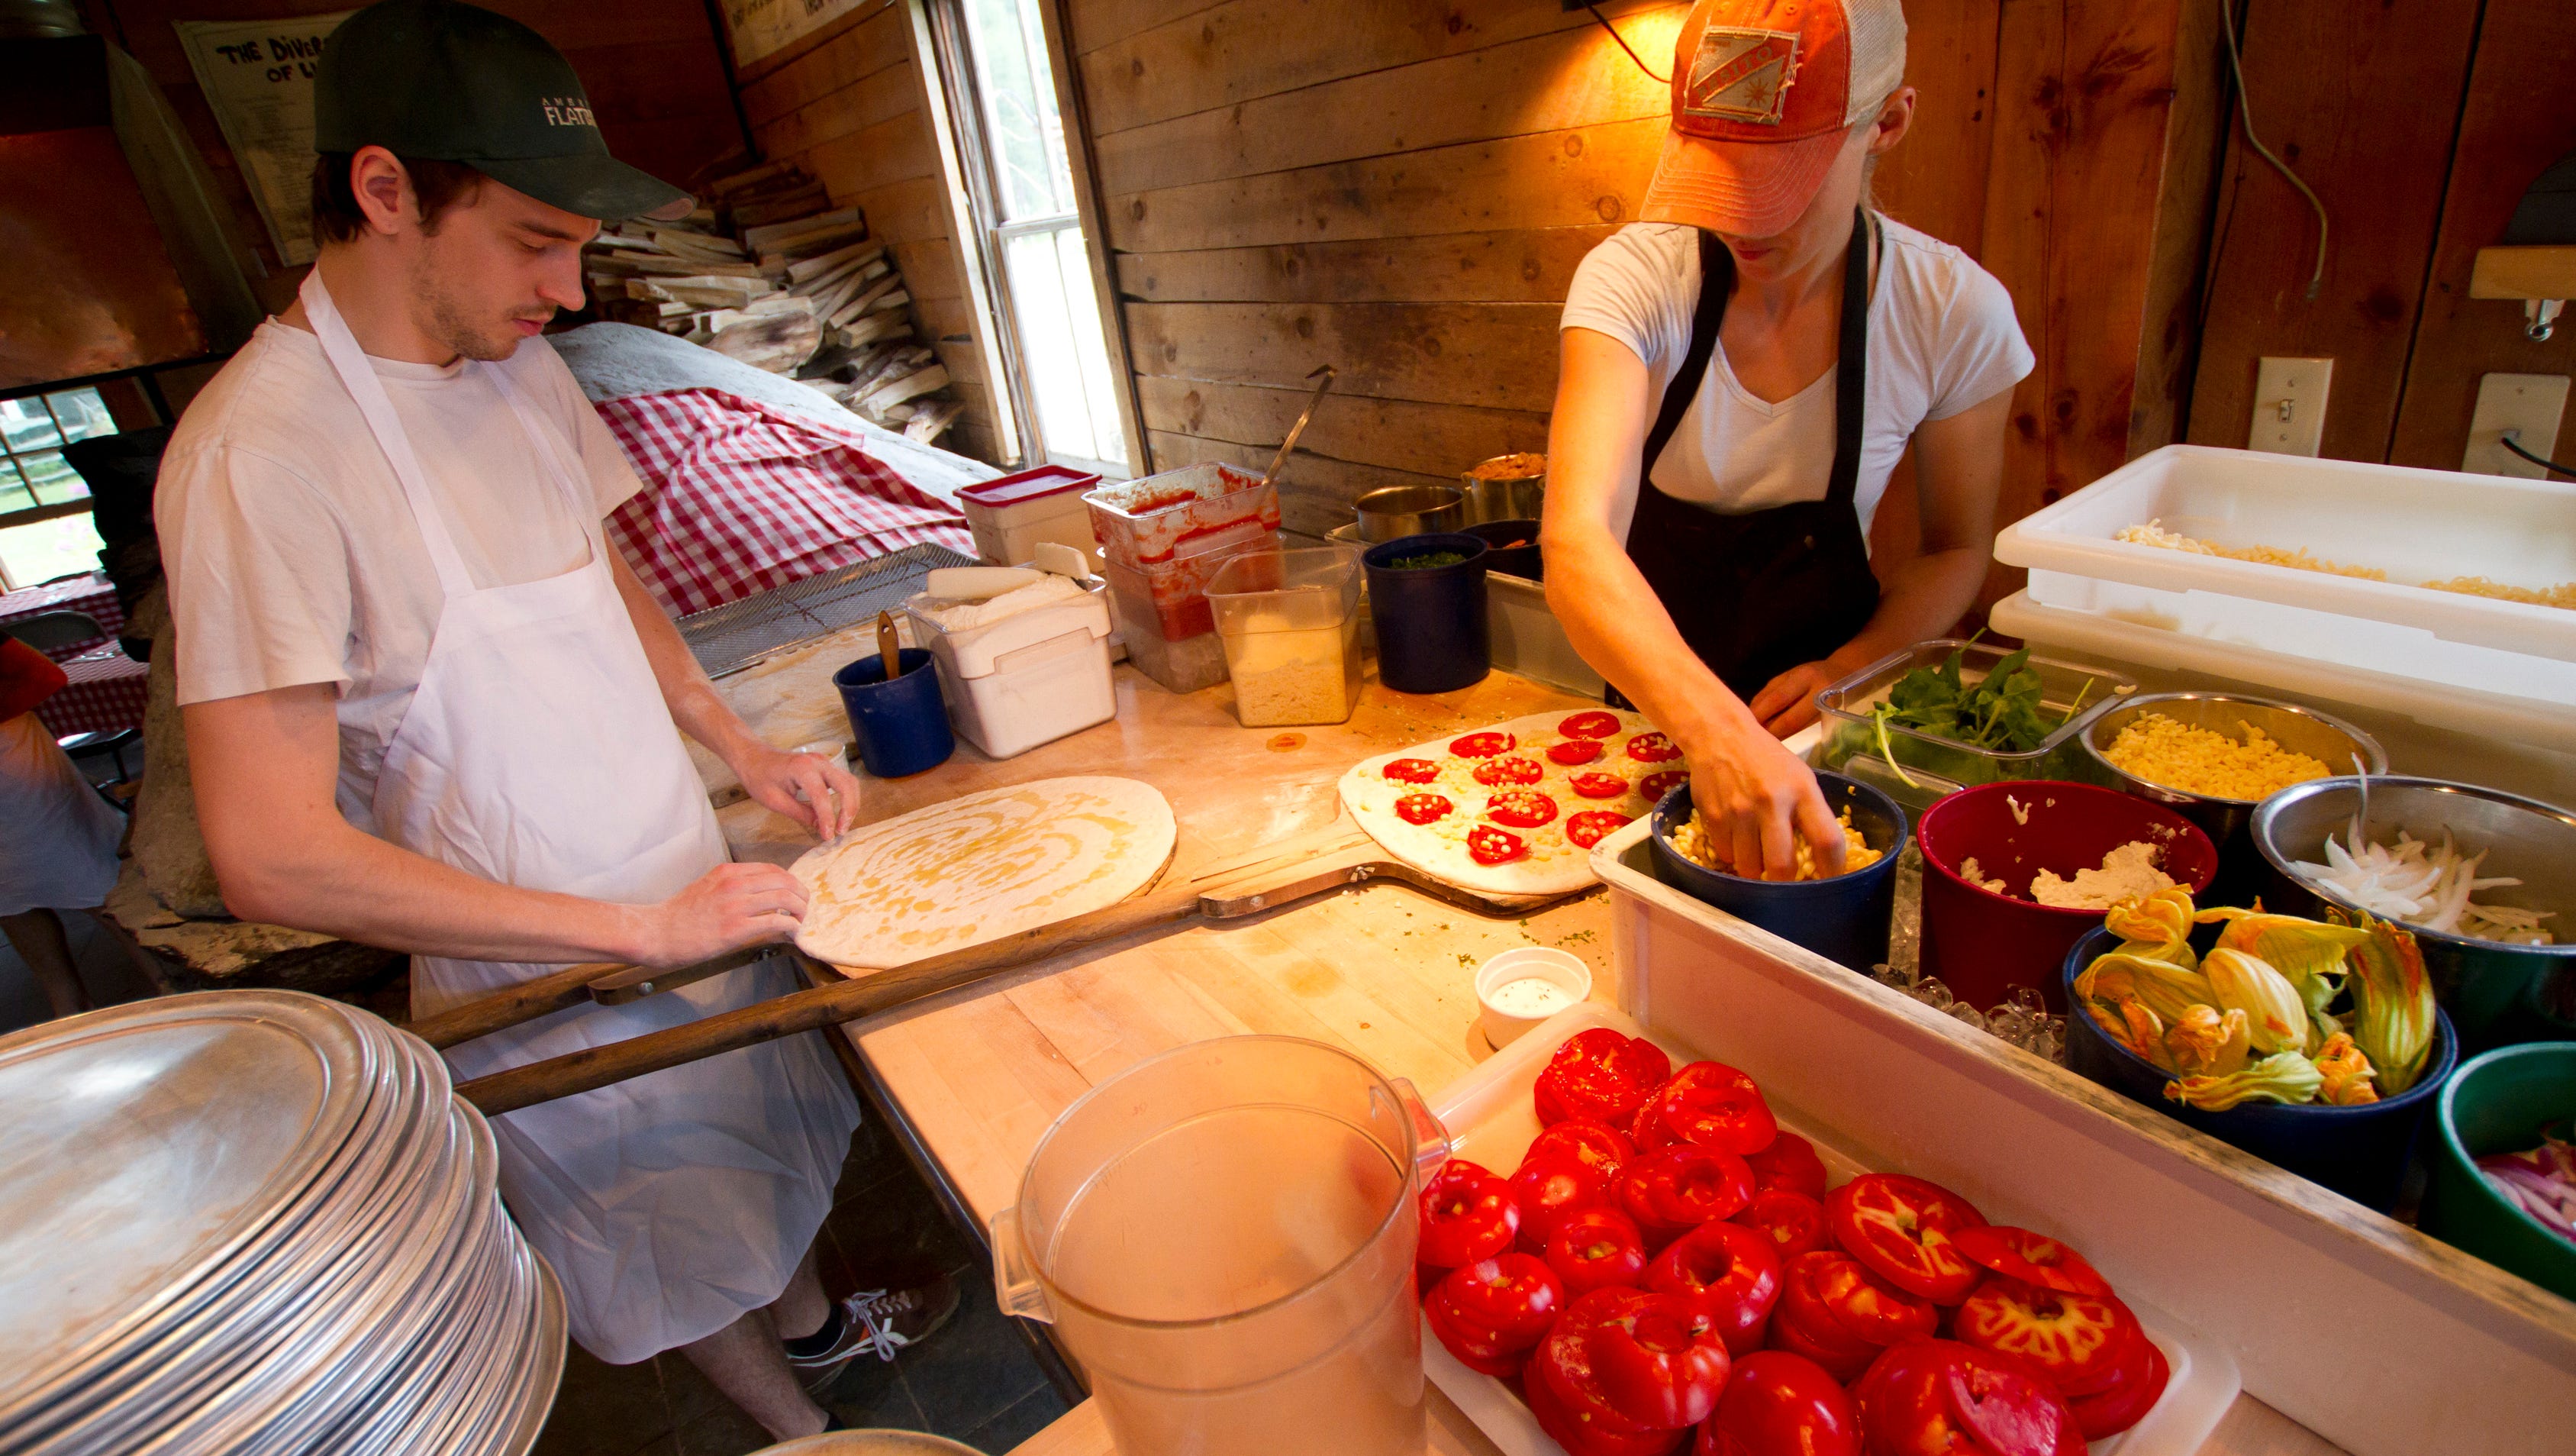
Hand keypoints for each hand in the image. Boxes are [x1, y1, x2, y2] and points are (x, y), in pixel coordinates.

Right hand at [636, 861, 808, 966]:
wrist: (657, 932)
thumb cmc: (679, 915)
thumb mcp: (708, 889)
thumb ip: (734, 888)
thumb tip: (760, 899)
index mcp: (728, 872)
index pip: (772, 869)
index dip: (790, 881)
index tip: (795, 893)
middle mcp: (734, 884)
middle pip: (784, 880)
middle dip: (801, 894)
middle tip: (805, 907)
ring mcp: (735, 905)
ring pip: (784, 898)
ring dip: (800, 910)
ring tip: (801, 920)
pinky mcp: (735, 928)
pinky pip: (775, 921)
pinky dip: (790, 926)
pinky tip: (792, 932)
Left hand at [734, 743, 863, 839]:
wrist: (753, 756)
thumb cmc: (758, 776)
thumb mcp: (775, 801)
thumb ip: (800, 814)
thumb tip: (821, 827)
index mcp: (802, 768)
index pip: (822, 796)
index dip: (828, 818)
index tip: (828, 836)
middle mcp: (817, 762)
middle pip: (846, 784)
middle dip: (848, 809)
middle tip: (840, 831)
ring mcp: (823, 761)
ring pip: (849, 781)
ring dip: (851, 803)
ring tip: (842, 824)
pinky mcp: (824, 765)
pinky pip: (843, 780)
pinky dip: (846, 797)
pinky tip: (839, 812)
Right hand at [1685, 720, 1845, 881]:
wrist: (1720, 735)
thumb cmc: (1767, 759)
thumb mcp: (1800, 777)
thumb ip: (1809, 813)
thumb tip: (1817, 858)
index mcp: (1802, 791)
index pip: (1826, 840)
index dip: (1832, 869)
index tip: (1831, 881)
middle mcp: (1771, 802)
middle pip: (1781, 866)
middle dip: (1784, 883)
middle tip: (1784, 881)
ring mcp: (1739, 811)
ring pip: (1749, 866)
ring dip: (1755, 869)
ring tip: (1756, 853)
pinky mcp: (1713, 816)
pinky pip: (1725, 854)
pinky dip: (1732, 854)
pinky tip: (1736, 836)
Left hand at [1747, 660, 1840, 738]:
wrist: (1846, 673)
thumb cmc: (1810, 675)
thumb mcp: (1787, 676)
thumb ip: (1768, 694)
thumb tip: (1751, 716)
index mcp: (1804, 677)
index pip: (1778, 699)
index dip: (1761, 714)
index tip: (1745, 724)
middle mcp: (1820, 694)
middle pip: (1791, 720)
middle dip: (1770, 731)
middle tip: (1754, 739)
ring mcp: (1830, 710)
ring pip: (1799, 731)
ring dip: (1779, 738)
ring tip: (1764, 742)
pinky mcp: (1834, 723)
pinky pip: (1807, 734)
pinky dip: (1791, 739)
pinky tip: (1781, 741)